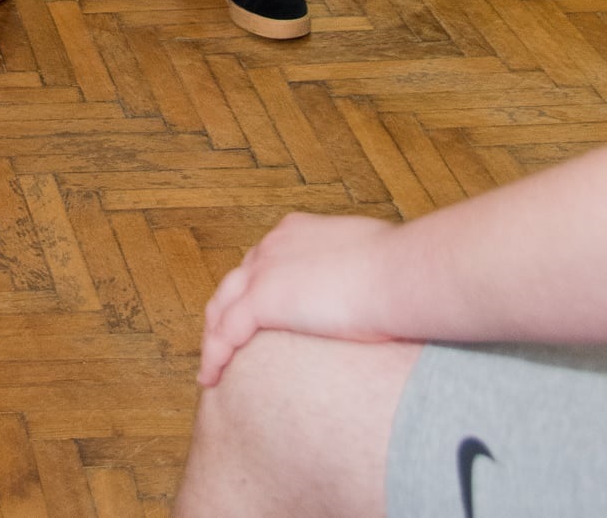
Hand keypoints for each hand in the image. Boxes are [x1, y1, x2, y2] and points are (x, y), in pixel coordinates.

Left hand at [198, 212, 398, 387]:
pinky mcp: (263, 300)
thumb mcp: (367, 259)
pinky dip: (215, 355)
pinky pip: (227, 333)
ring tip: (210, 367)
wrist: (398, 274)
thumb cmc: (398, 271)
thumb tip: (369, 287)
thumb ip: (353, 271)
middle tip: (222, 344)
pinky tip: (210, 376)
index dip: (251, 291)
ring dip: (213, 337)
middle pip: (234, 283)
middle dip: (224, 314)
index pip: (261, 263)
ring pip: (222, 308)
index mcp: (295, 232)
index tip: (252, 317)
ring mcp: (264, 271)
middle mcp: (272, 246)